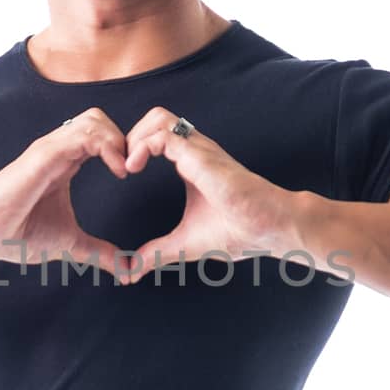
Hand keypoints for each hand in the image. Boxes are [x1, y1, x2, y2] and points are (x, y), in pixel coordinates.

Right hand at [0, 108, 131, 277]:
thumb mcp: (70, 244)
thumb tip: (126, 270)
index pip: (101, 136)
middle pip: (99, 119)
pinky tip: (118, 172)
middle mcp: (59, 151)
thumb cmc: (17, 235)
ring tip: (126, 170)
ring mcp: (51, 150)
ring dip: (118, 140)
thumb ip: (100, 253)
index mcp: (66, 164)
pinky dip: (107, 146)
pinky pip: (82, 135)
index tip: (133, 176)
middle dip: (124, 138)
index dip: (123, 149)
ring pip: (94, 120)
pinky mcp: (43, 155)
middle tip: (133, 169)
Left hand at [117, 106, 301, 282]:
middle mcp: (194, 151)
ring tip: (126, 166)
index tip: (122, 175)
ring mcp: (198, 150)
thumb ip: (157, 253)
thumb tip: (132, 272)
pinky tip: (133, 169)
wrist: (269, 229)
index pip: (157, 137)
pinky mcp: (200, 156)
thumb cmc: (238, 232)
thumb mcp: (185, 243)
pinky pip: (163, 135)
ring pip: (158, 117)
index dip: (135, 148)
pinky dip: (142, 147)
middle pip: (155, 118)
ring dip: (135, 136)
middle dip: (131, 135)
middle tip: (120, 165)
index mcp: (191, 164)